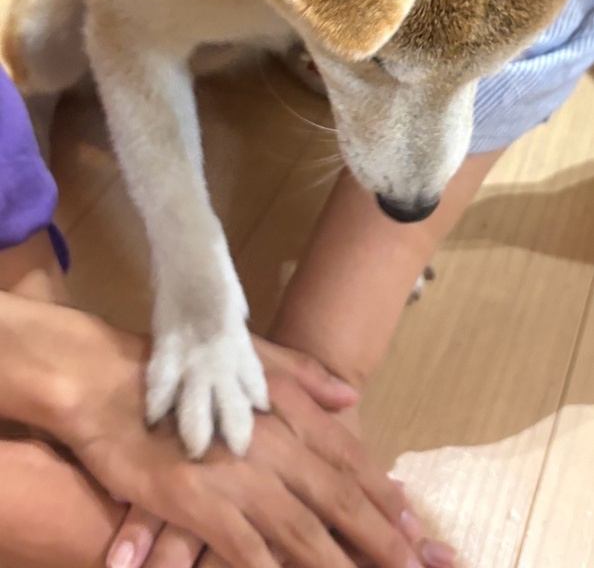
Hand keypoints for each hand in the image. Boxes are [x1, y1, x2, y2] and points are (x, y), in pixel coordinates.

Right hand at [103, 340, 453, 567]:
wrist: (109, 382)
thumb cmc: (178, 368)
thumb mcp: (248, 358)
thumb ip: (304, 378)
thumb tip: (351, 395)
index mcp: (287, 408)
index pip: (349, 457)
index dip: (384, 495)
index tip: (415, 528)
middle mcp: (272, 442)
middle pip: (339, 499)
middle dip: (382, 539)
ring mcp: (237, 475)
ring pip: (302, 531)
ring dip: (339, 564)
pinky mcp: (199, 503)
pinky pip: (246, 551)